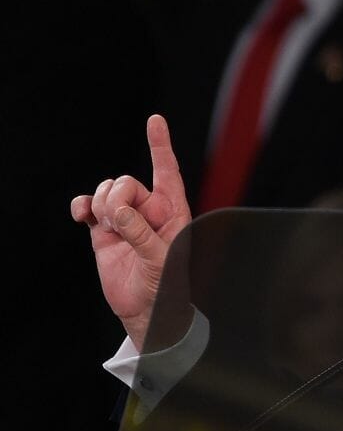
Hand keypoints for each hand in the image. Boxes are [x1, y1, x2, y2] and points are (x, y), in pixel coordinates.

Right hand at [71, 114, 191, 349]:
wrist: (146, 310)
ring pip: (106, 192)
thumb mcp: (161, 261)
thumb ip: (141, 234)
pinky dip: (82, 206)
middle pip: (125, 182)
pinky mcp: (104, 230)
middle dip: (117, 198)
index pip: (167, 172)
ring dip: (101, 205)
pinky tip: (81, 215)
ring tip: (109, 230)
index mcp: (173, 212)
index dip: (160, 145)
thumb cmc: (167, 287)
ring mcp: (126, 219)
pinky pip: (89, 206)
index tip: (155, 120)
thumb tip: (118, 212)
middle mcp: (149, 210)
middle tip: (120, 225)